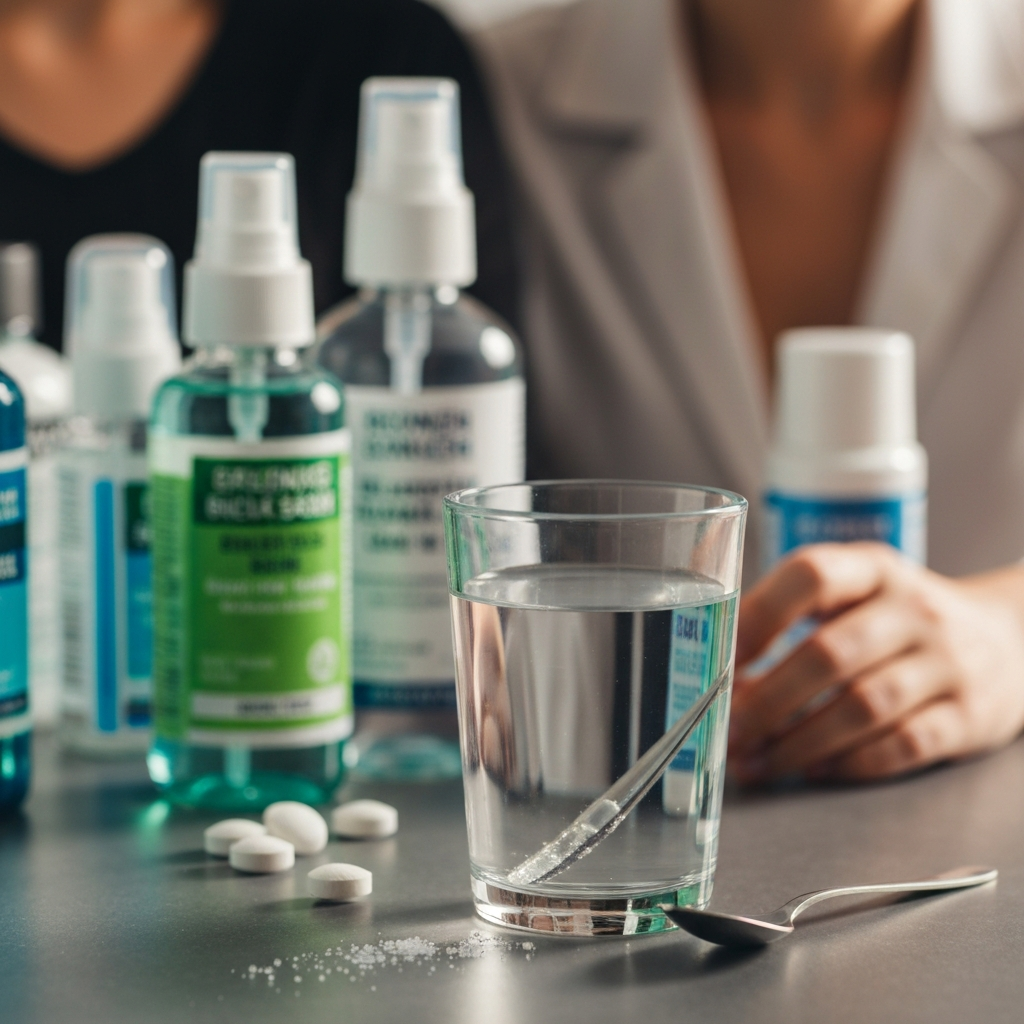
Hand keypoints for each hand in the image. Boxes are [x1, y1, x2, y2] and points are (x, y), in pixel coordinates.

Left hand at [728, 542, 1023, 782]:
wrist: (1010, 640)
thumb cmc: (902, 619)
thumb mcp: (857, 592)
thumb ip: (795, 618)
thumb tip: (724, 677)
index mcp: (872, 568)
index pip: (810, 575)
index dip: (758, 617)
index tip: (723, 660)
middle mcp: (914, 610)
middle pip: (829, 654)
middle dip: (767, 700)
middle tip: (729, 730)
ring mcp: (948, 663)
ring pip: (861, 707)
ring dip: (798, 741)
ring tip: (757, 761)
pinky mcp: (969, 716)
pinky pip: (902, 746)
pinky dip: (848, 763)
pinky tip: (812, 768)